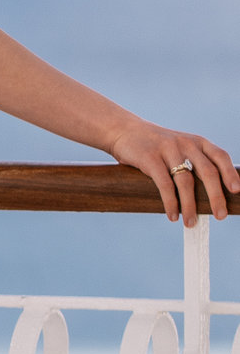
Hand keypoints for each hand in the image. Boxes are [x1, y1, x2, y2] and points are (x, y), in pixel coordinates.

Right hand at [106, 122, 239, 226]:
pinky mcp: (150, 158)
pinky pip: (164, 184)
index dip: (230, 174)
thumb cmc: (156, 146)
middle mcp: (186, 143)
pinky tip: (172, 215)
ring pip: (186, 182)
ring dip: (190, 206)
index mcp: (197, 141)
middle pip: (207, 172)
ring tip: (190, 223)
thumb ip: (193, 163)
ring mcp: (168, 150)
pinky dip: (170, 202)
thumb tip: (209, 195)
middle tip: (220, 215)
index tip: (236, 191)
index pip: (220, 157)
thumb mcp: (179, 147)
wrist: (125, 131)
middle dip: (216, 196)